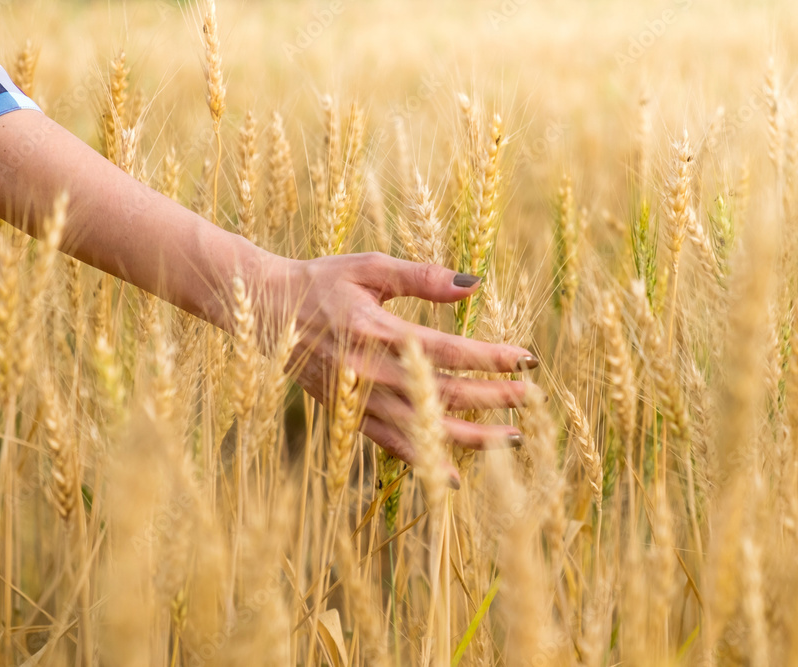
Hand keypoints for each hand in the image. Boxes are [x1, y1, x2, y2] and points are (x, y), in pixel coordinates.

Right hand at [260, 252, 535, 476]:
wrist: (265, 312)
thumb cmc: (321, 282)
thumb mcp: (369, 267)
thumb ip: (422, 276)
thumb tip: (474, 283)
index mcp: (375, 329)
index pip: (445, 350)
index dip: (488, 358)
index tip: (526, 360)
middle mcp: (367, 371)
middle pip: (439, 392)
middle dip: (490, 398)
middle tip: (532, 399)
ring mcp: (356, 399)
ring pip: (420, 427)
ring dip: (468, 436)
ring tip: (509, 440)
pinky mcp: (347, 416)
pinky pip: (389, 444)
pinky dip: (422, 460)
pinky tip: (453, 475)